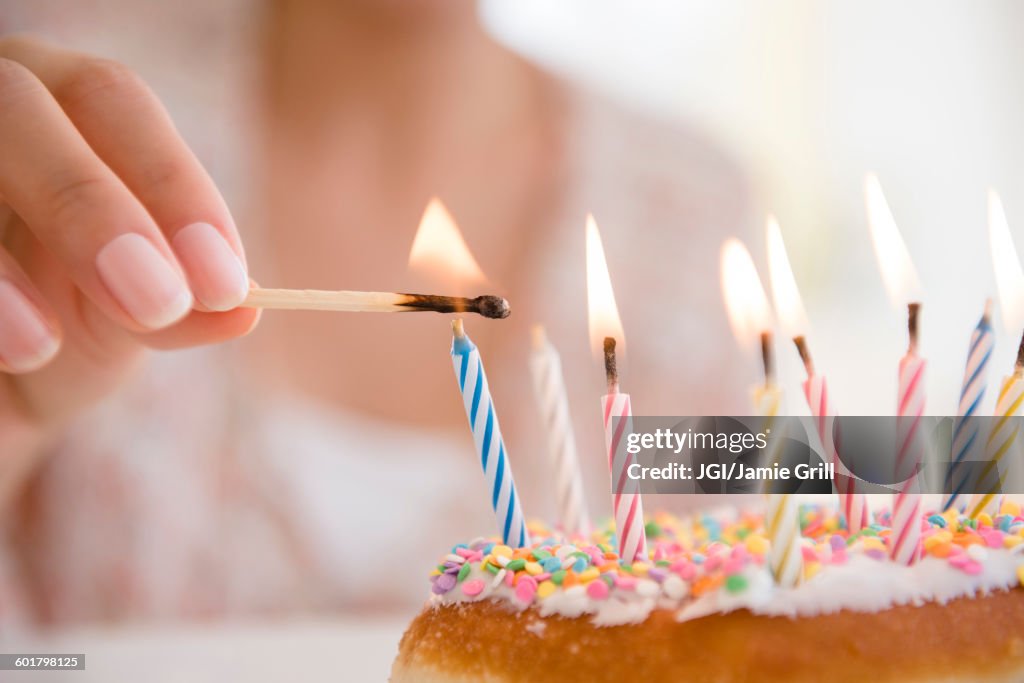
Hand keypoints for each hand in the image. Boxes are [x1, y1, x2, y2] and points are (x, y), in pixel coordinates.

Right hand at [0, 36, 259, 445]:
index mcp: (60, 105)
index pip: (114, 103)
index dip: (172, 185)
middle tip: (154, 301)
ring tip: (39, 345)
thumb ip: (178, 308)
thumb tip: (242, 306)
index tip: (221, 283)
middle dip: (89, 206)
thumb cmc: (55, 329)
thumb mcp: (122, 322)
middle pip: (20, 107)